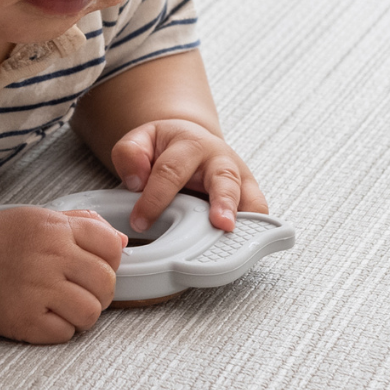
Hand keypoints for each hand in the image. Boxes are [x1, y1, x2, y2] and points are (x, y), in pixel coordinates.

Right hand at [0, 204, 124, 343]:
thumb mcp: (37, 217)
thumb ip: (81, 224)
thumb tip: (121, 242)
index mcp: (54, 228)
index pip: (111, 246)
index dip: (109, 260)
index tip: (92, 266)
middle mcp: (50, 256)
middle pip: (106, 283)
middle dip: (98, 291)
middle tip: (76, 291)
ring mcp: (38, 289)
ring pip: (91, 313)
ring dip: (81, 314)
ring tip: (60, 306)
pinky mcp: (25, 319)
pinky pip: (65, 334)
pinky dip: (58, 330)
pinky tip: (42, 316)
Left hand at [112, 120, 266, 233]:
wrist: (192, 141)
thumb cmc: (166, 147)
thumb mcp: (141, 140)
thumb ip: (131, 155)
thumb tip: (136, 181)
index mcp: (190, 144)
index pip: (171, 172)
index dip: (154, 199)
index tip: (140, 222)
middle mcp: (221, 160)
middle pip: (225, 180)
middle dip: (224, 202)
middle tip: (221, 224)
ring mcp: (240, 179)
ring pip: (251, 199)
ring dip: (247, 221)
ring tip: (241, 243)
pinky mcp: (250, 197)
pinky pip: (258, 215)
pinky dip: (255, 231)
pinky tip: (246, 249)